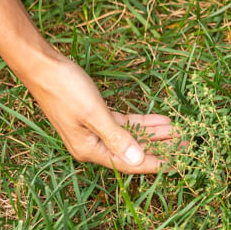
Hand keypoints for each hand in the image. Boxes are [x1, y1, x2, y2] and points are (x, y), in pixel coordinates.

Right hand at [23, 53, 174, 172]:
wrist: (41, 65)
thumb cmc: (65, 88)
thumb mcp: (94, 114)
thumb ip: (118, 137)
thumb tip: (138, 159)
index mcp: (89, 149)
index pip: (129, 163)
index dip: (156, 164)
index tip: (179, 164)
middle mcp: (92, 145)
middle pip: (133, 151)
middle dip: (161, 148)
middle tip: (189, 146)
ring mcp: (94, 131)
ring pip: (132, 136)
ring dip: (155, 134)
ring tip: (180, 132)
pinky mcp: (96, 116)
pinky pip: (126, 123)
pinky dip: (143, 122)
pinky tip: (162, 120)